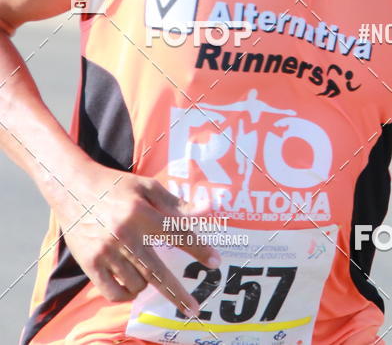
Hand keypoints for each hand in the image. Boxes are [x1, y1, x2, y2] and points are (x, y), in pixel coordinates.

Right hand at [52, 162, 220, 315]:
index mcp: (140, 213)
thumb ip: (175, 203)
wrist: (73, 187)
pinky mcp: (90, 264)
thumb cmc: (115, 186)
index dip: (198, 249)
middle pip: (157, 272)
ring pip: (136, 283)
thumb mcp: (146, 186)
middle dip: (177, 293)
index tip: (215, 262)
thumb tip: (207, 209)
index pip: (176, 234)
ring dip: (149, 283)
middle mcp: (124, 235)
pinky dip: (127, 293)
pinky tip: (133, 285)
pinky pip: (114, 292)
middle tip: (194, 309)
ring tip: (149, 270)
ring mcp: (106, 252)